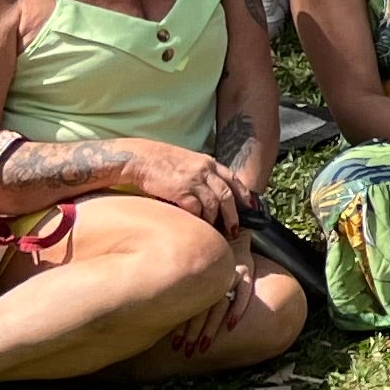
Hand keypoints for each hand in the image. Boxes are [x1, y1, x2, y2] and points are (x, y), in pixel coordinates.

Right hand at [127, 140, 247, 227]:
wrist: (140, 158)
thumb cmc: (160, 161)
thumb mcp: (187, 162)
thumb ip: (201, 173)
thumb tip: (210, 191)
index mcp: (208, 162)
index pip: (233, 179)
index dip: (243, 194)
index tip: (250, 208)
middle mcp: (205, 170)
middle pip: (227, 195)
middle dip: (233, 215)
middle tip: (234, 230)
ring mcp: (193, 180)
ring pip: (213, 204)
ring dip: (214, 220)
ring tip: (214, 231)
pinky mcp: (181, 191)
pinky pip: (196, 209)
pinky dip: (198, 219)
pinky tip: (197, 225)